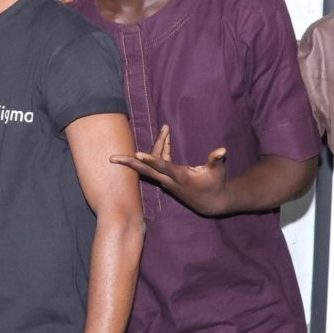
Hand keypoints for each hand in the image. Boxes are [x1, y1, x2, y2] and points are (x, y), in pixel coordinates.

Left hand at [111, 124, 229, 215]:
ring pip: (151, 164)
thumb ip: (217, 160)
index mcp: (180, 177)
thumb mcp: (218, 173)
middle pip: (145, 170)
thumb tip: (222, 150)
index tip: (137, 154)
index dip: (150, 160)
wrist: (211, 203)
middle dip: (128, 164)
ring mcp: (166, 180)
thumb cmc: (216, 185)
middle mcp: (169, 180)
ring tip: (164, 129)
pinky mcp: (167, 179)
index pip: (163, 167)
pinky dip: (160, 151)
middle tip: (111, 158)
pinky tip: (167, 137)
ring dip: (150, 148)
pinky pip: (159, 163)